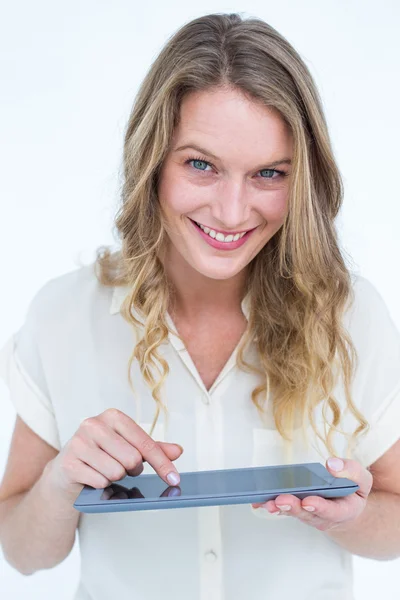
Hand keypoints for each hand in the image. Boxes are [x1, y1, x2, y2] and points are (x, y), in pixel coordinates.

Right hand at [44, 408, 182, 499]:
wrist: (66, 470)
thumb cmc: (102, 455)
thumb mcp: (128, 447)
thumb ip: (153, 448)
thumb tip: (177, 451)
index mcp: (113, 416)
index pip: (145, 442)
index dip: (162, 463)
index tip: (174, 479)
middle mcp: (94, 424)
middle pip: (132, 459)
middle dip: (132, 470)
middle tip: (123, 468)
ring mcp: (79, 442)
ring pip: (116, 472)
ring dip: (115, 478)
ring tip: (106, 470)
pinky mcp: (69, 463)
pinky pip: (99, 482)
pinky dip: (101, 485)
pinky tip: (93, 477)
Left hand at [251, 458, 372, 531]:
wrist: (347, 507)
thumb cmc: (353, 490)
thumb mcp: (361, 479)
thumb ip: (351, 471)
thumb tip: (331, 465)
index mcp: (344, 511)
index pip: (331, 510)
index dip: (319, 506)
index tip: (308, 500)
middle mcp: (324, 517)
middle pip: (307, 513)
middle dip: (292, 507)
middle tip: (279, 500)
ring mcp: (309, 515)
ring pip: (293, 513)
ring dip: (278, 507)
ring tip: (265, 501)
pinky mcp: (298, 510)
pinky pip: (284, 508)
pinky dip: (271, 505)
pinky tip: (258, 502)